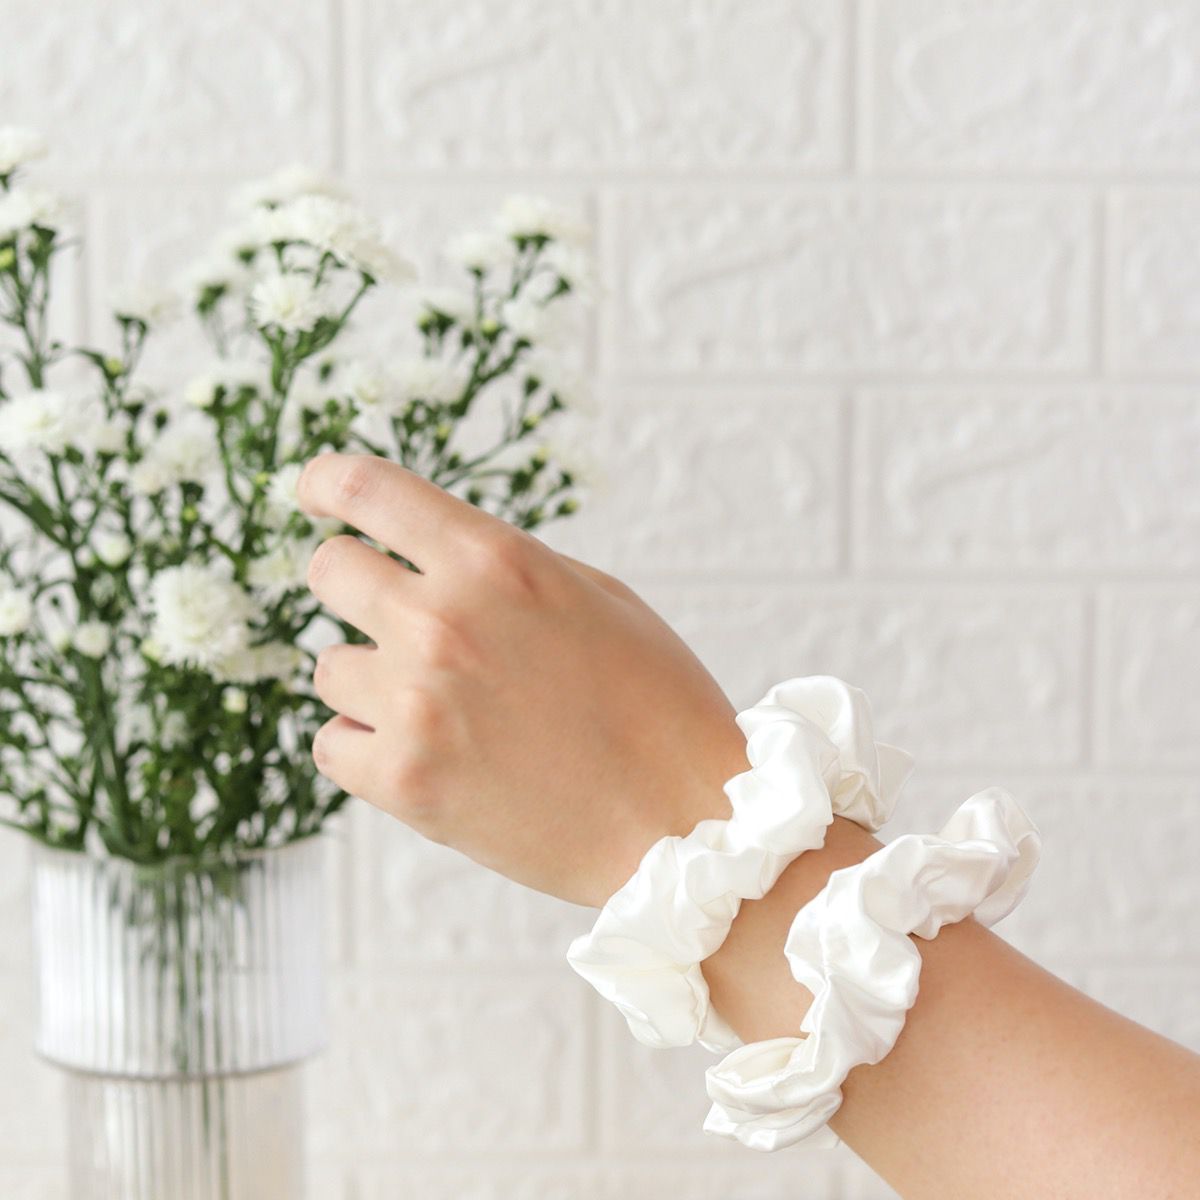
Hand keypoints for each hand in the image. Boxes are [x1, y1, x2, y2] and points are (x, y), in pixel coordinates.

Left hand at [297, 453, 743, 905]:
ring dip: (373, 679)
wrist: (685, 823)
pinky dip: (367, 745)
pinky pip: (333, 741)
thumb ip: (504, 568)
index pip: (368, 489)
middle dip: (355, 586)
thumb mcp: (597, 598)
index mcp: (497, 560)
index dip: (327, 481)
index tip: (314, 490)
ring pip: (330, 667)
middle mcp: (443, 619)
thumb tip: (431, 557)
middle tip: (393, 617)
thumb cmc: (658, 705)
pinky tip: (425, 754)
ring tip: (442, 709)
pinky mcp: (403, 779)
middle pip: (330, 571)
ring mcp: (416, 701)